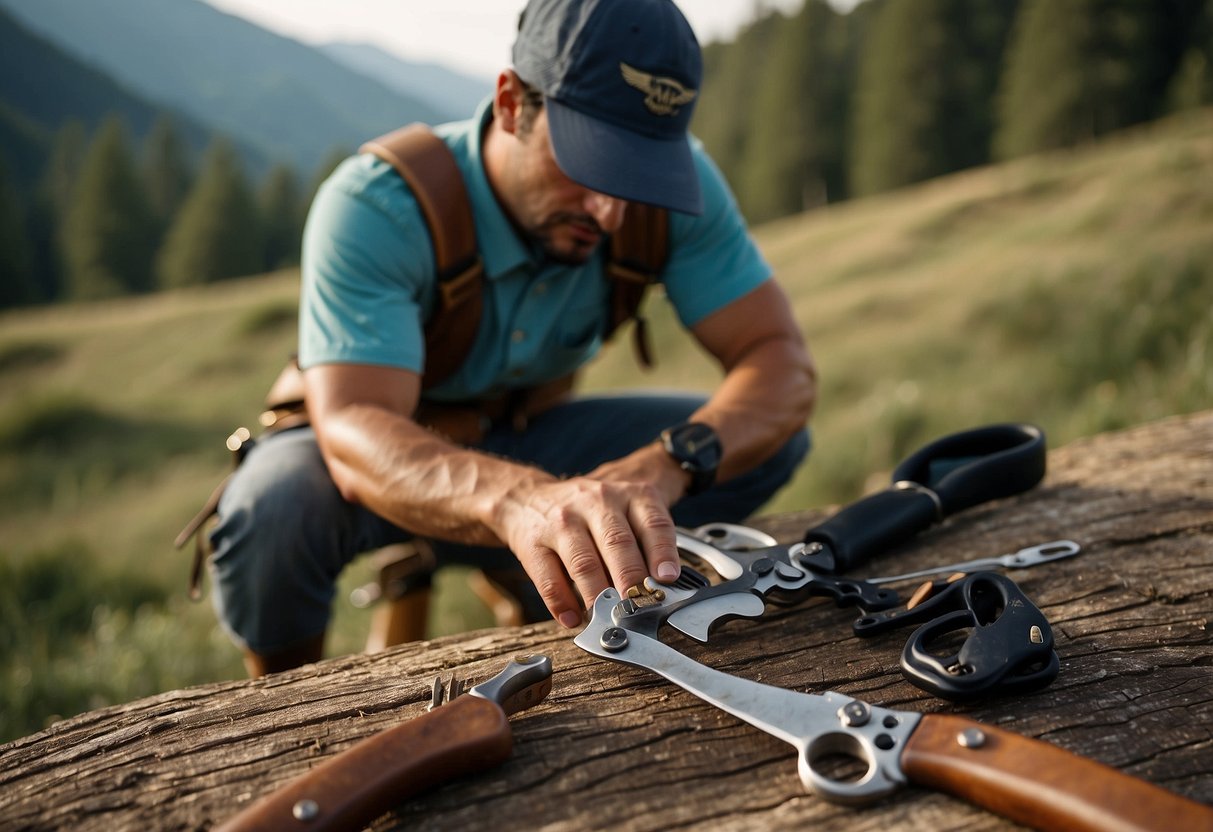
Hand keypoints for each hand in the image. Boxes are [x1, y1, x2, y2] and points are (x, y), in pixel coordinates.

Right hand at [493, 470, 681, 628]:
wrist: (529, 499)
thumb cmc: (588, 514)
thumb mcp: (622, 513)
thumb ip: (644, 543)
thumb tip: (661, 589)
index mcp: (628, 496)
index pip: (652, 523)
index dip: (662, 552)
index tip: (667, 579)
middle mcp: (596, 503)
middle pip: (617, 542)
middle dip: (630, 578)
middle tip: (639, 606)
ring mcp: (563, 521)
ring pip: (584, 562)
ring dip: (598, 595)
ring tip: (608, 617)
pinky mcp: (533, 542)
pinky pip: (548, 577)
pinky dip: (561, 602)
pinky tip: (572, 618)